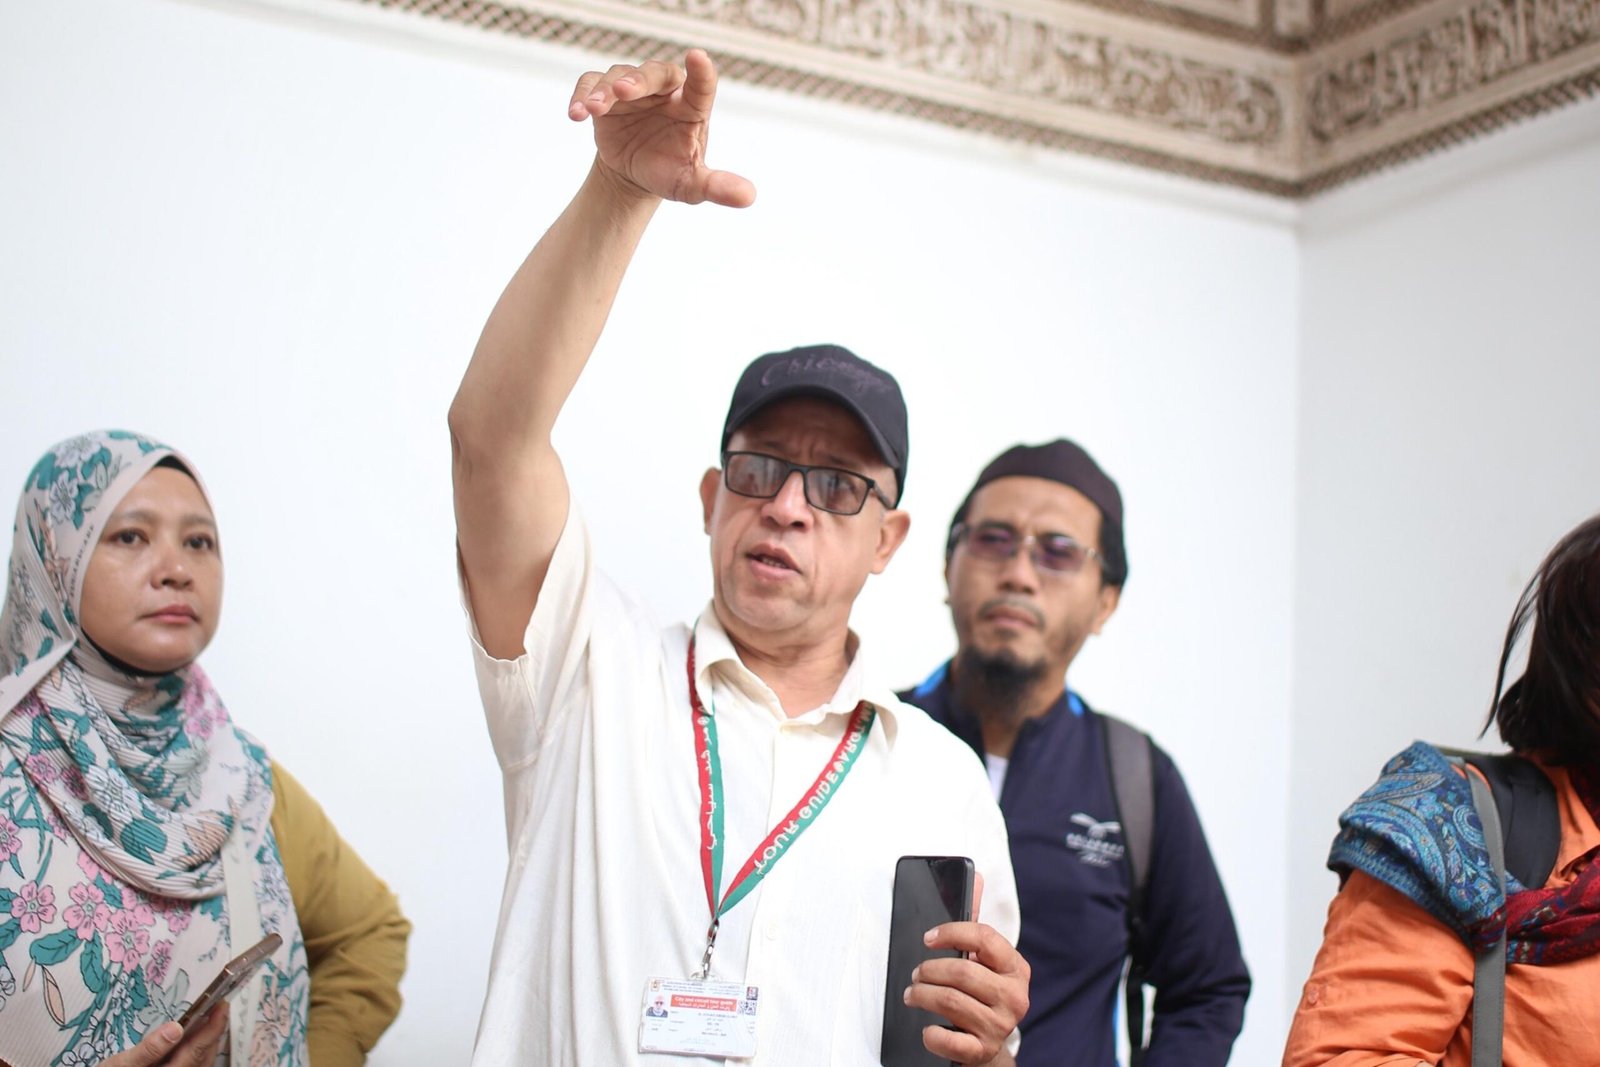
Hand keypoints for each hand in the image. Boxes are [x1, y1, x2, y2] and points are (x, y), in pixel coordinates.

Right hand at [99, 1003, 228, 1065]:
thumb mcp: (121, 1064)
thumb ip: (148, 1049)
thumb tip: (176, 1028)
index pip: (198, 1049)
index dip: (214, 1027)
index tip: (223, 1005)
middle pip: (204, 1055)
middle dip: (214, 1032)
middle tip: (218, 1007)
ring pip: (201, 1061)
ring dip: (206, 1041)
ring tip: (208, 1018)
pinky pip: (191, 1063)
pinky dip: (196, 1050)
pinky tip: (189, 1038)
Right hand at [567, 49, 754, 207]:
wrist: (635, 175)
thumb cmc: (670, 172)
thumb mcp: (693, 185)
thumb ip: (718, 186)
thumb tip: (748, 197)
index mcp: (692, 106)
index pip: (701, 83)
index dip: (700, 70)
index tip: (697, 57)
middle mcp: (664, 91)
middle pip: (655, 74)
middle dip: (638, 80)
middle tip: (624, 90)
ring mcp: (633, 90)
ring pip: (619, 75)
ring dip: (604, 90)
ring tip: (592, 109)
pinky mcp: (605, 94)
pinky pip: (592, 84)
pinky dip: (582, 95)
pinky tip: (576, 113)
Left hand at [905, 872, 1029, 1065]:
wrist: (987, 1047)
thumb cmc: (981, 994)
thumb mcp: (983, 959)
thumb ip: (975, 922)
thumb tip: (976, 877)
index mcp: (1015, 967)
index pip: (984, 938)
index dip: (951, 932)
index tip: (928, 937)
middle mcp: (1014, 996)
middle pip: (963, 971)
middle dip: (929, 969)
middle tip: (915, 972)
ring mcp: (1000, 1026)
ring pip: (952, 1002)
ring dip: (922, 995)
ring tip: (912, 993)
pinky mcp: (983, 1051)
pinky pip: (952, 1042)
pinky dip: (933, 1034)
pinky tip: (926, 1027)